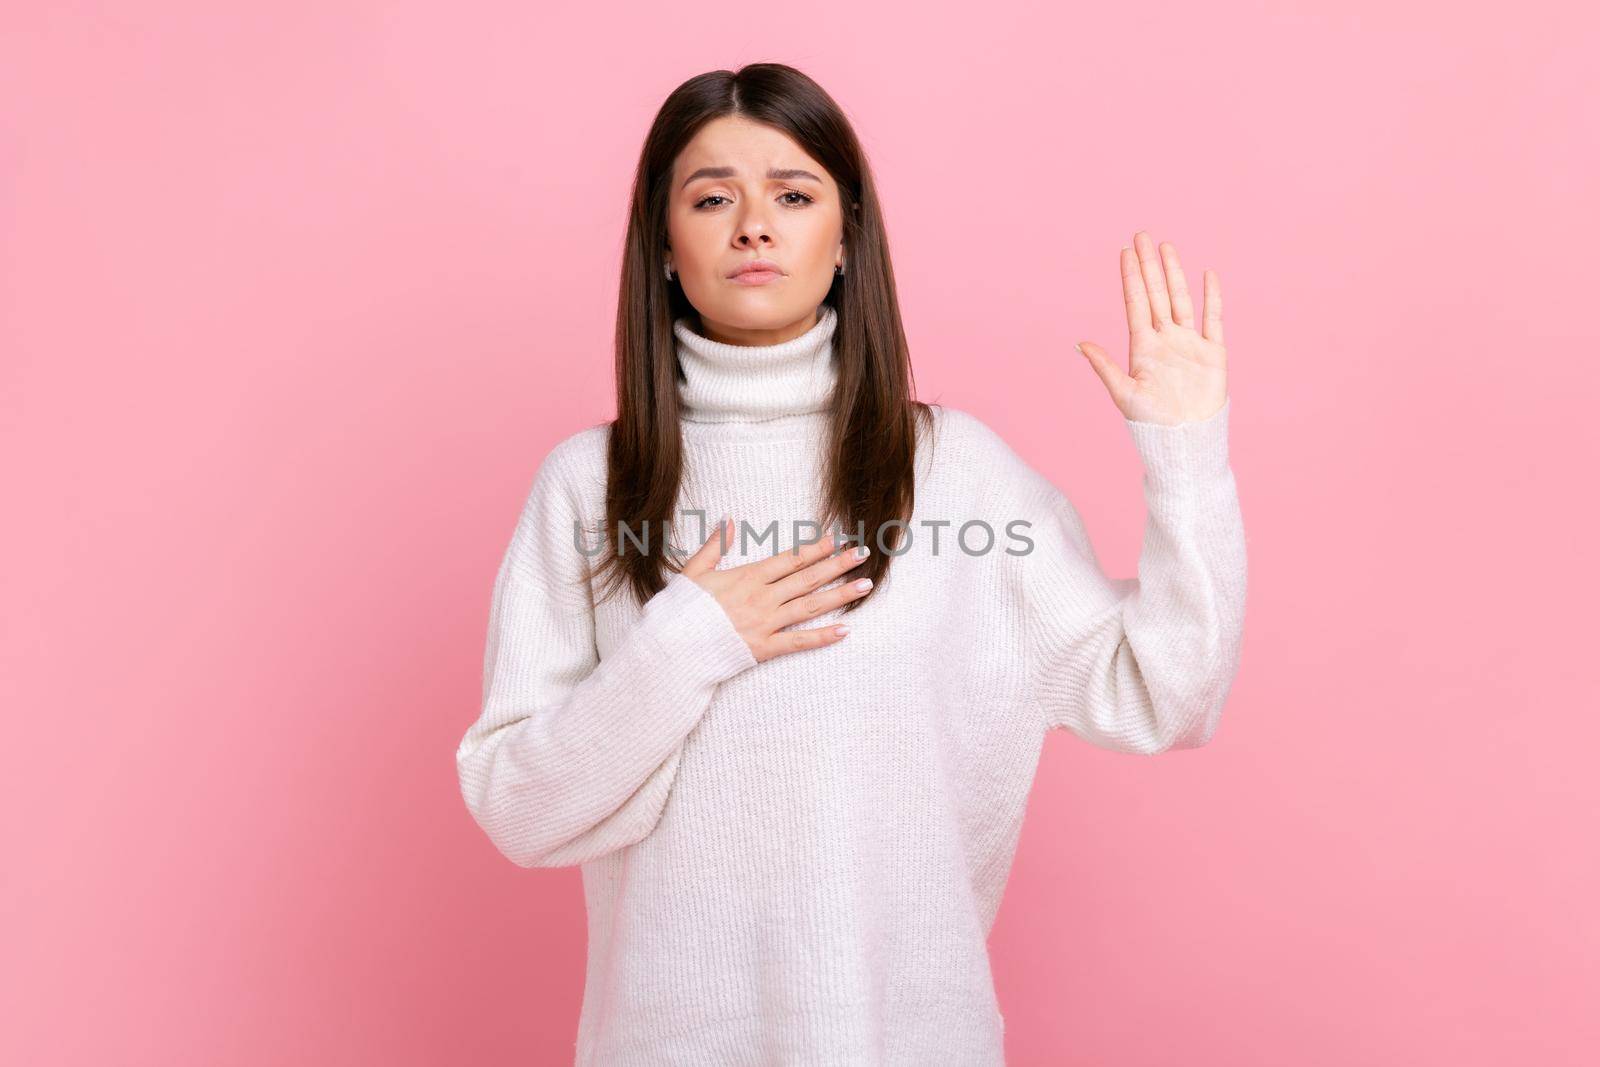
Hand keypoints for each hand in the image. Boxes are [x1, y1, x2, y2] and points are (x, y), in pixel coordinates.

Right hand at [680, 517, 870, 662]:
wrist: (672, 647)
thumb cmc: (680, 610)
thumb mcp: (693, 571)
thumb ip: (714, 546)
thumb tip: (728, 520)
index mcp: (747, 577)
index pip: (789, 559)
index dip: (815, 548)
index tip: (836, 538)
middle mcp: (762, 598)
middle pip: (807, 578)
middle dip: (838, 564)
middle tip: (863, 554)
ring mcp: (766, 624)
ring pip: (810, 606)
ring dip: (840, 594)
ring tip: (865, 585)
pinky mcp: (764, 648)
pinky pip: (799, 642)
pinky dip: (823, 637)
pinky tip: (845, 630)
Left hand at [1076, 231, 1228, 425]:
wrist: (1185, 441)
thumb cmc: (1151, 423)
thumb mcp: (1124, 393)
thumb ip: (1105, 367)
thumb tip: (1079, 344)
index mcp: (1142, 347)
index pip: (1135, 304)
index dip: (1131, 278)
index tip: (1125, 252)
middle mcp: (1165, 340)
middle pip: (1156, 294)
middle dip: (1149, 266)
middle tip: (1142, 236)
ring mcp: (1189, 344)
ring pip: (1181, 300)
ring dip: (1174, 274)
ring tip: (1166, 247)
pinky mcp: (1213, 352)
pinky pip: (1213, 319)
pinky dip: (1211, 297)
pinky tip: (1207, 275)